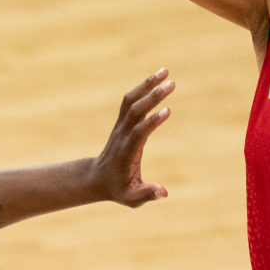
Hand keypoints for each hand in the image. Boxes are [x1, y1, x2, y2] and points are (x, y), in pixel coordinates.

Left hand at [89, 70, 175, 206]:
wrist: (98, 179)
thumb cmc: (118, 189)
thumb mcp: (132, 198)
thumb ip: (147, 195)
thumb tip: (163, 193)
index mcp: (127, 151)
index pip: (139, 132)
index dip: (152, 121)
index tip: (167, 110)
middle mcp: (122, 134)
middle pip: (135, 110)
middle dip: (152, 96)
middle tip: (171, 83)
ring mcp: (121, 126)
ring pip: (131, 100)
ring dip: (147, 84)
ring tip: (166, 71)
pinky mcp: (122, 121)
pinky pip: (131, 100)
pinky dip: (143, 87)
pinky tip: (158, 78)